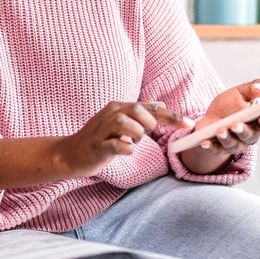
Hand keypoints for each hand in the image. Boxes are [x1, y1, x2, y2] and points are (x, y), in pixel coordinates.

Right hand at [55, 100, 192, 176]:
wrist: (70, 153)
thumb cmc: (99, 138)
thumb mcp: (120, 122)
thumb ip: (140, 114)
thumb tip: (161, 104)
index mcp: (118, 107)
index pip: (150, 107)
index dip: (172, 116)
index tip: (189, 124)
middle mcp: (110, 114)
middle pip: (138, 110)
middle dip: (149, 123)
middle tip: (146, 134)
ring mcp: (102, 130)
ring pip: (127, 125)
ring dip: (136, 135)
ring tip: (132, 142)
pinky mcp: (97, 147)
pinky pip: (116, 145)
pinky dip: (125, 148)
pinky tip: (125, 150)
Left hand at [180, 80, 259, 173]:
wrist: (212, 116)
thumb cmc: (231, 104)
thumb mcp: (242, 92)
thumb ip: (254, 87)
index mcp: (259, 122)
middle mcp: (250, 136)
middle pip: (251, 137)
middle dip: (243, 130)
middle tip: (236, 124)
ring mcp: (236, 144)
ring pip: (234, 145)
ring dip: (227, 138)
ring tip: (220, 130)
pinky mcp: (220, 149)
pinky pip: (216, 150)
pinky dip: (211, 146)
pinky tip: (205, 142)